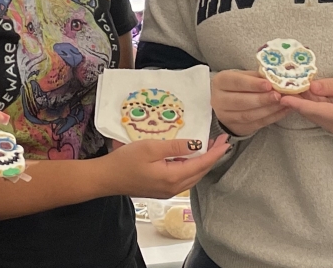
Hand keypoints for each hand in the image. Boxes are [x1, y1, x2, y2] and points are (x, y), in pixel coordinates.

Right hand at [102, 136, 230, 198]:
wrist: (106, 178)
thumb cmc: (125, 161)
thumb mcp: (151, 147)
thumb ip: (176, 146)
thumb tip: (197, 144)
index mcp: (173, 177)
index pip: (201, 164)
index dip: (215, 152)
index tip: (226, 140)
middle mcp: (174, 188)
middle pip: (200, 172)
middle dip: (213, 156)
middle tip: (222, 141)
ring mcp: (168, 191)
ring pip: (193, 176)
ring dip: (203, 162)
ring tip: (210, 146)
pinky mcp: (162, 190)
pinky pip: (184, 178)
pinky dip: (192, 167)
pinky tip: (191, 156)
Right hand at [210, 70, 288, 135]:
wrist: (228, 104)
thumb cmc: (239, 86)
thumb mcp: (244, 76)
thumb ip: (257, 77)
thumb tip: (276, 78)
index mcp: (221, 82)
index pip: (236, 82)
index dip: (252, 84)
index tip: (268, 84)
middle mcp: (219, 100)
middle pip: (241, 101)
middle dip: (262, 99)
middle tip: (278, 96)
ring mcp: (226, 116)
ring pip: (248, 115)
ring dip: (269, 110)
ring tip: (284, 103)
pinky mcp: (236, 128)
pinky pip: (256, 124)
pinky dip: (272, 118)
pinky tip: (283, 111)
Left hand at [279, 75, 332, 134]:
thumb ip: (332, 86)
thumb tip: (312, 86)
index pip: (316, 110)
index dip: (299, 104)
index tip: (285, 99)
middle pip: (309, 111)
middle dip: (293, 100)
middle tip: (278, 87)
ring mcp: (330, 124)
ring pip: (309, 111)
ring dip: (297, 100)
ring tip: (283, 86)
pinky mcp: (327, 121)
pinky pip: (313, 111)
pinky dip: (304, 101)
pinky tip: (296, 90)